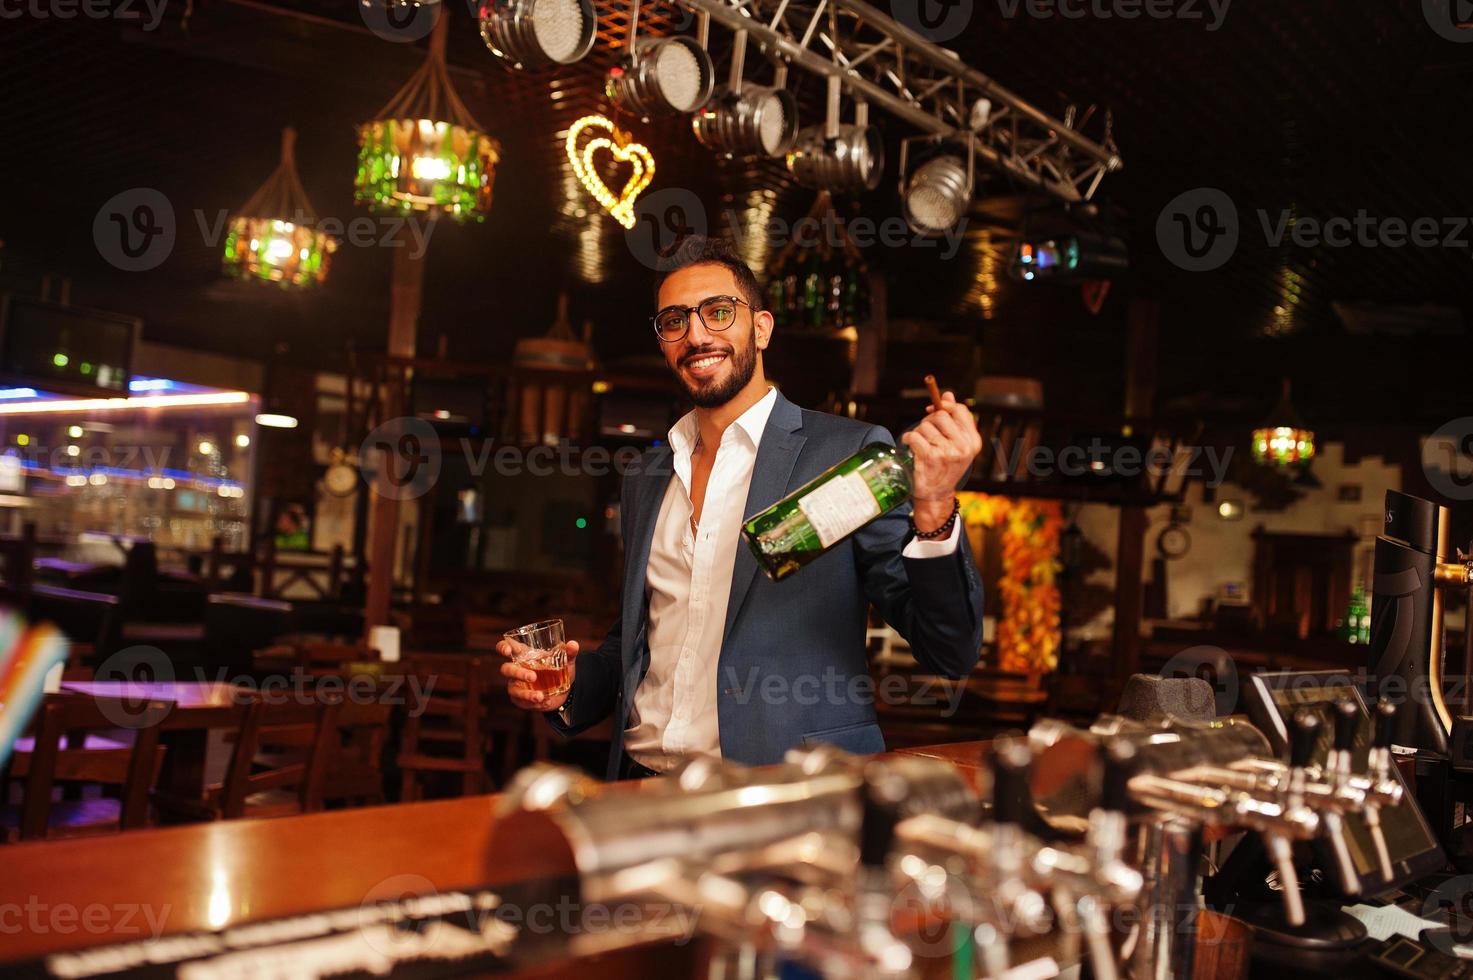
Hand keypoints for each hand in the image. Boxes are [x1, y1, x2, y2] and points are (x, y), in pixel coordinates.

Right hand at [497, 639, 578, 711]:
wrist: (565, 692)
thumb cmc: (560, 670)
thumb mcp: (567, 661)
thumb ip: (569, 652)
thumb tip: (573, 645)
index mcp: (524, 655)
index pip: (506, 647)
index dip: (503, 647)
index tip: (509, 650)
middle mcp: (517, 669)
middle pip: (507, 669)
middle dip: (518, 673)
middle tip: (533, 677)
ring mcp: (516, 685)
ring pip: (512, 689)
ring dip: (526, 694)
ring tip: (540, 696)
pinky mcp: (520, 699)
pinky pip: (521, 702)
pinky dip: (533, 702)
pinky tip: (545, 701)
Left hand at [900, 389, 981, 532]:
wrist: (936, 495)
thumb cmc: (944, 467)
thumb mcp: (955, 445)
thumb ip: (953, 420)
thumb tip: (948, 394)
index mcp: (973, 442)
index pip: (960, 411)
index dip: (945, 405)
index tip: (933, 409)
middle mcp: (963, 447)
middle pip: (940, 416)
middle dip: (928, 421)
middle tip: (925, 432)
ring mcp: (947, 452)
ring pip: (925, 426)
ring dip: (918, 433)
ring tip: (920, 445)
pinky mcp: (929, 457)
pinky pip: (914, 436)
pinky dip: (908, 439)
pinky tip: (910, 447)